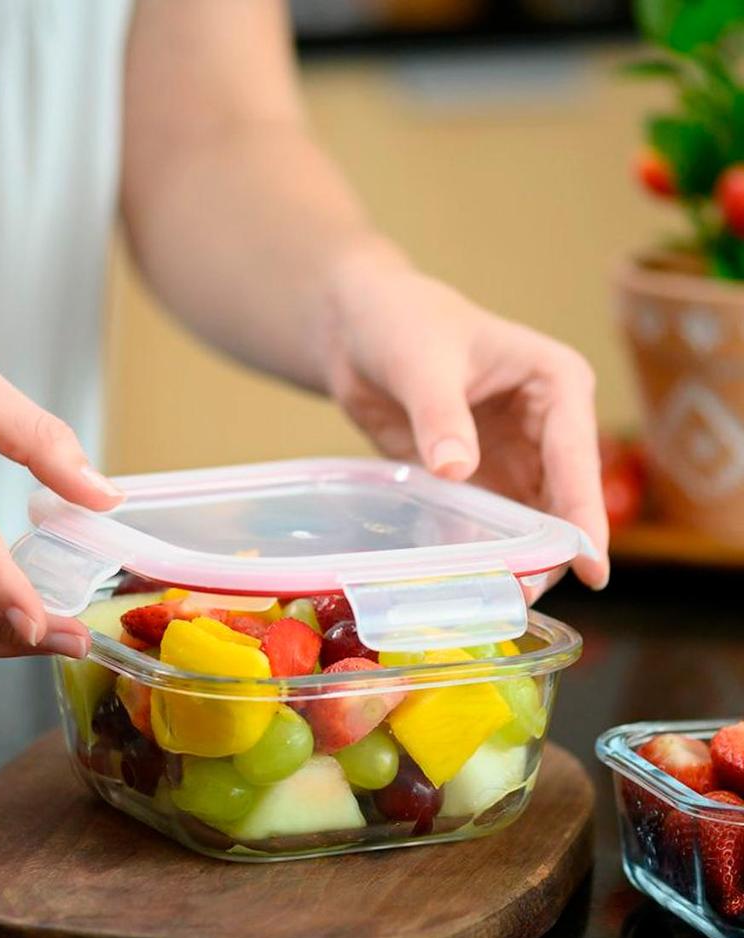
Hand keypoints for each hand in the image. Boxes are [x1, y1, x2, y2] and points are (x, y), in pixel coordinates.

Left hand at [323, 239, 608, 591]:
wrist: (358, 331)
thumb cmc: (403, 324)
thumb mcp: (422, 364)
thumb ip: (440, 417)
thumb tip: (458, 470)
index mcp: (556, 385)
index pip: (577, 458)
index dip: (583, 515)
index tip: (592, 569)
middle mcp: (546, 427)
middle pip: (560, 501)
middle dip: (549, 550)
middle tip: (522, 598)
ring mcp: (514, 457)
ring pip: (530, 521)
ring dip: (516, 559)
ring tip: (495, 600)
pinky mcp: (478, 479)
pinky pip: (489, 523)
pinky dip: (480, 550)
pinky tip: (465, 579)